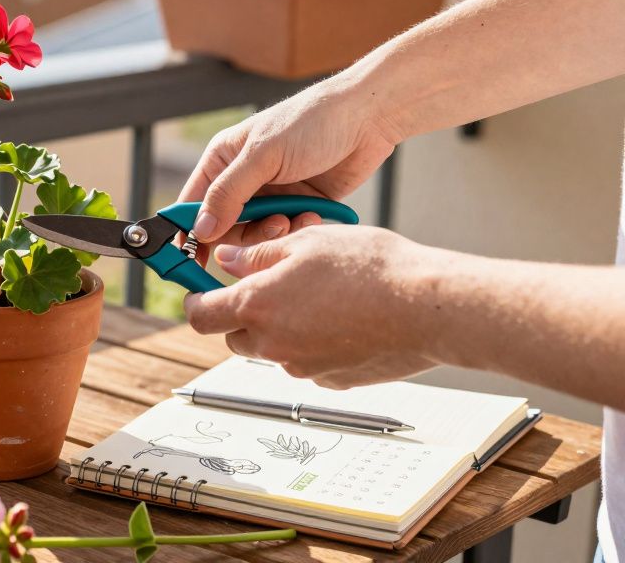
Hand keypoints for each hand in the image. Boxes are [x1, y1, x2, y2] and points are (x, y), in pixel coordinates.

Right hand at [179, 78, 398, 244]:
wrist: (369, 118)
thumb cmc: (312, 123)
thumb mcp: (263, 155)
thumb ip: (229, 193)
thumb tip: (200, 230)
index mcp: (223, 160)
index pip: (192, 204)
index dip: (189, 233)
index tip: (192, 261)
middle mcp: (242, 180)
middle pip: (224, 228)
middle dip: (244, 235)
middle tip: (272, 225)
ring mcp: (270, 195)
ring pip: (255, 236)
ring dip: (273, 234)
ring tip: (294, 218)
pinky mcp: (298, 207)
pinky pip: (285, 234)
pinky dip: (296, 231)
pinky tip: (313, 217)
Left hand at [182, 225, 442, 387]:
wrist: (429, 307)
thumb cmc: (372, 267)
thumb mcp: (307, 242)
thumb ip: (258, 255)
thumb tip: (228, 260)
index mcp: (257, 305)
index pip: (200, 315)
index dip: (195, 301)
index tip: (198, 291)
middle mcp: (273, 343)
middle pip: (234, 336)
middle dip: (242, 314)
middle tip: (269, 286)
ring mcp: (302, 367)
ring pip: (272, 349)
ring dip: (280, 327)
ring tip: (318, 296)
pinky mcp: (331, 381)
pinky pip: (306, 361)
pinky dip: (312, 343)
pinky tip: (343, 319)